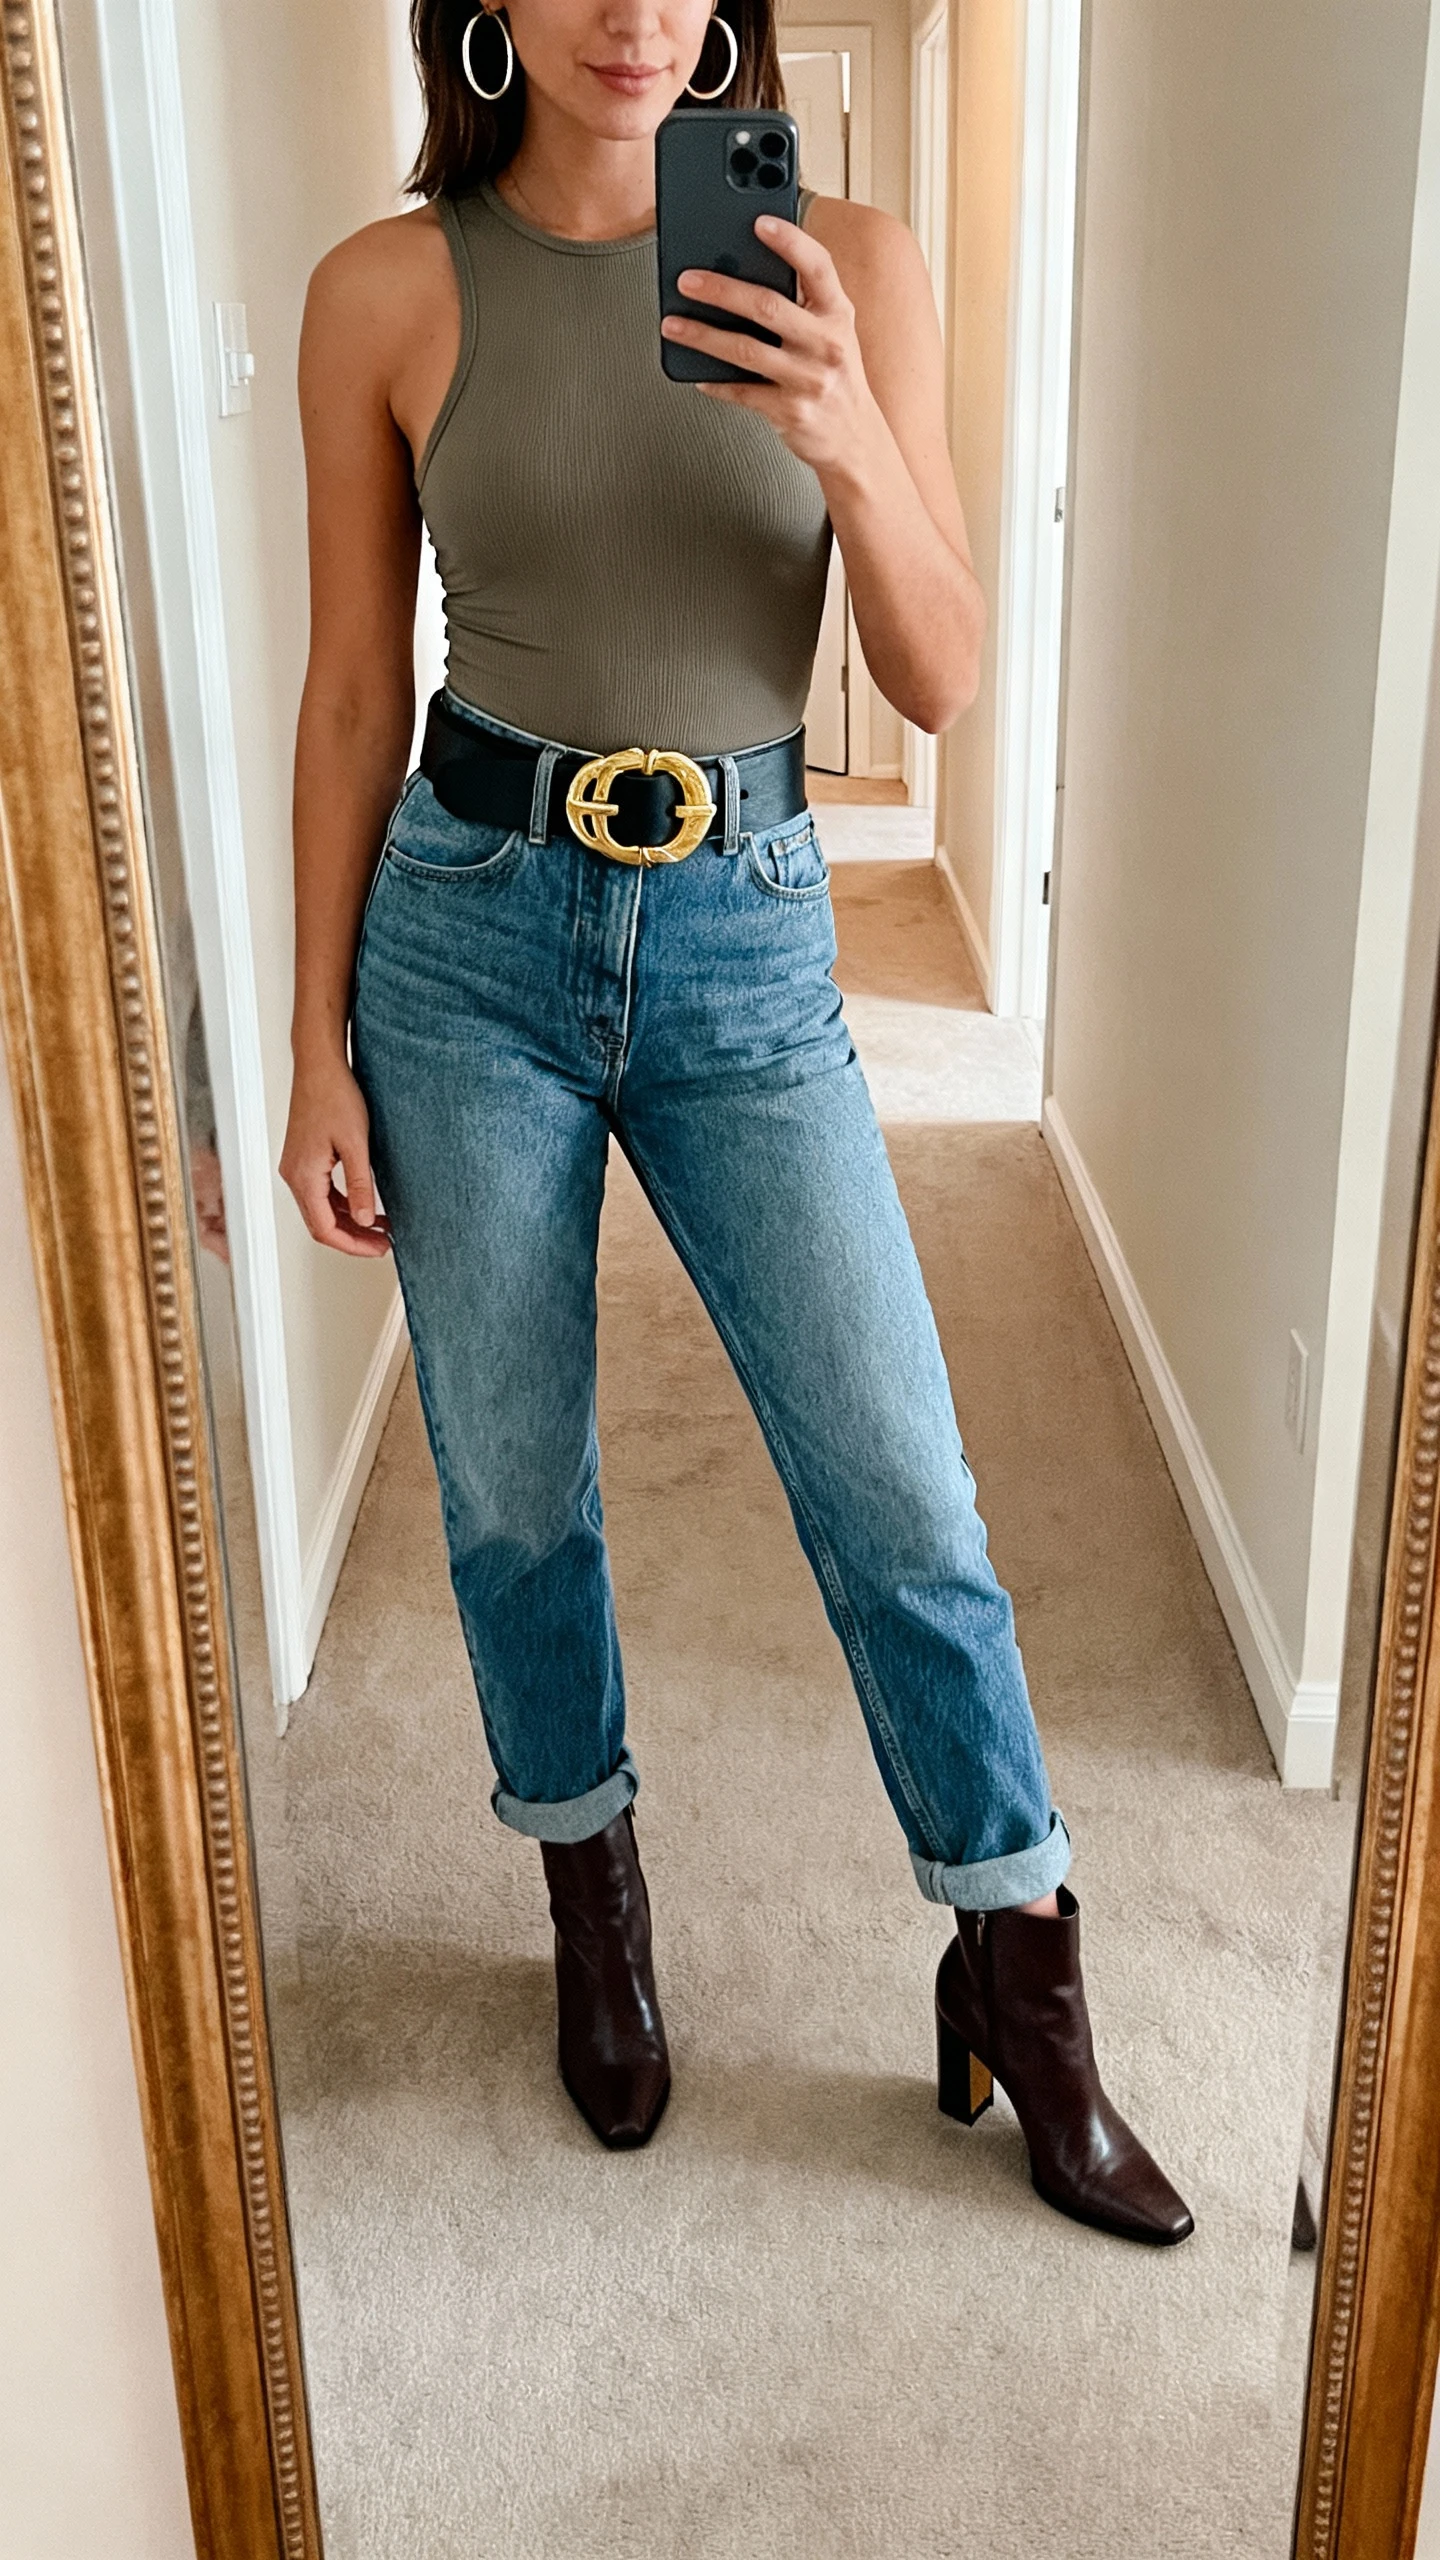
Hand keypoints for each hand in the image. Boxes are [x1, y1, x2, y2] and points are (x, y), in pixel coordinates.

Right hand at [280, 1052, 391, 1257]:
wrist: (319, 1065)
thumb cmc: (334, 1096)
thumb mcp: (356, 1144)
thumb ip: (360, 1186)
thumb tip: (366, 1221)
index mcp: (303, 1176)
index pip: (324, 1229)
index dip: (353, 1245)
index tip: (379, 1249)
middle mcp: (294, 1175)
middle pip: (321, 1223)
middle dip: (353, 1238)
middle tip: (384, 1244)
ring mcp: (297, 1167)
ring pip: (321, 1210)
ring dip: (349, 1222)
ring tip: (380, 1228)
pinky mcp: (304, 1158)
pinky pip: (321, 1193)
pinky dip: (343, 1204)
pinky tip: (366, 1205)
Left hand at [660, 214, 876, 474]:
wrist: (856, 439)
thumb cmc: (835, 376)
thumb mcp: (832, 332)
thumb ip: (802, 304)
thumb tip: (741, 271)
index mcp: (838, 313)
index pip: (818, 266)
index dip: (790, 241)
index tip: (759, 222)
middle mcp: (827, 344)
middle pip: (767, 306)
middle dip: (721, 289)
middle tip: (686, 280)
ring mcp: (809, 380)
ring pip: (746, 350)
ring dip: (703, 335)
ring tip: (672, 325)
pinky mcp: (790, 412)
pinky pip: (742, 392)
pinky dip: (715, 381)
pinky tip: (696, 371)